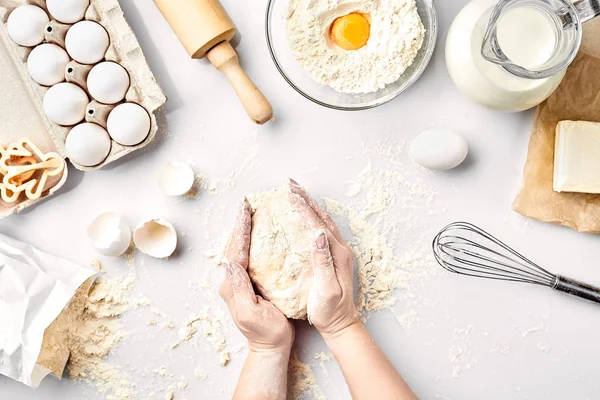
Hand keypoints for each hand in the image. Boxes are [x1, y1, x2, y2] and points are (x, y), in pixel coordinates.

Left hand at [220, 199, 294, 352]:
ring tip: (250, 212)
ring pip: (239, 249)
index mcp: (232, 285)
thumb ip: (239, 288)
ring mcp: (239, 282)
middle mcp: (232, 281)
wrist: (271, 348)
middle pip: (234, 245)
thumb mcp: (251, 312)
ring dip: (244, 230)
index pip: (235, 250)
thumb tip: (229, 262)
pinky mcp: (248, 283)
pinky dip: (250, 241)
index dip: (241, 229)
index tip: (246, 210)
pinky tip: (258, 233)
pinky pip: (247, 256)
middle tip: (247, 204)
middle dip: (240, 224)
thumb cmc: (266, 333)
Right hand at [288, 179, 359, 339]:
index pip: (317, 225)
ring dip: (310, 205)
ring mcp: (339, 252)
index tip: (290, 195)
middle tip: (290, 184)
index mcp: (337, 254)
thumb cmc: (330, 311)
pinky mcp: (335, 256)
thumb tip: (319, 235)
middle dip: (306, 199)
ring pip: (324, 220)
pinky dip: (313, 217)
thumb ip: (323, 262)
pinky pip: (323, 229)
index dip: (304, 209)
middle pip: (322, 216)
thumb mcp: (326, 290)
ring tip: (296, 193)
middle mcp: (340, 249)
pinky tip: (305, 215)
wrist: (341, 324)